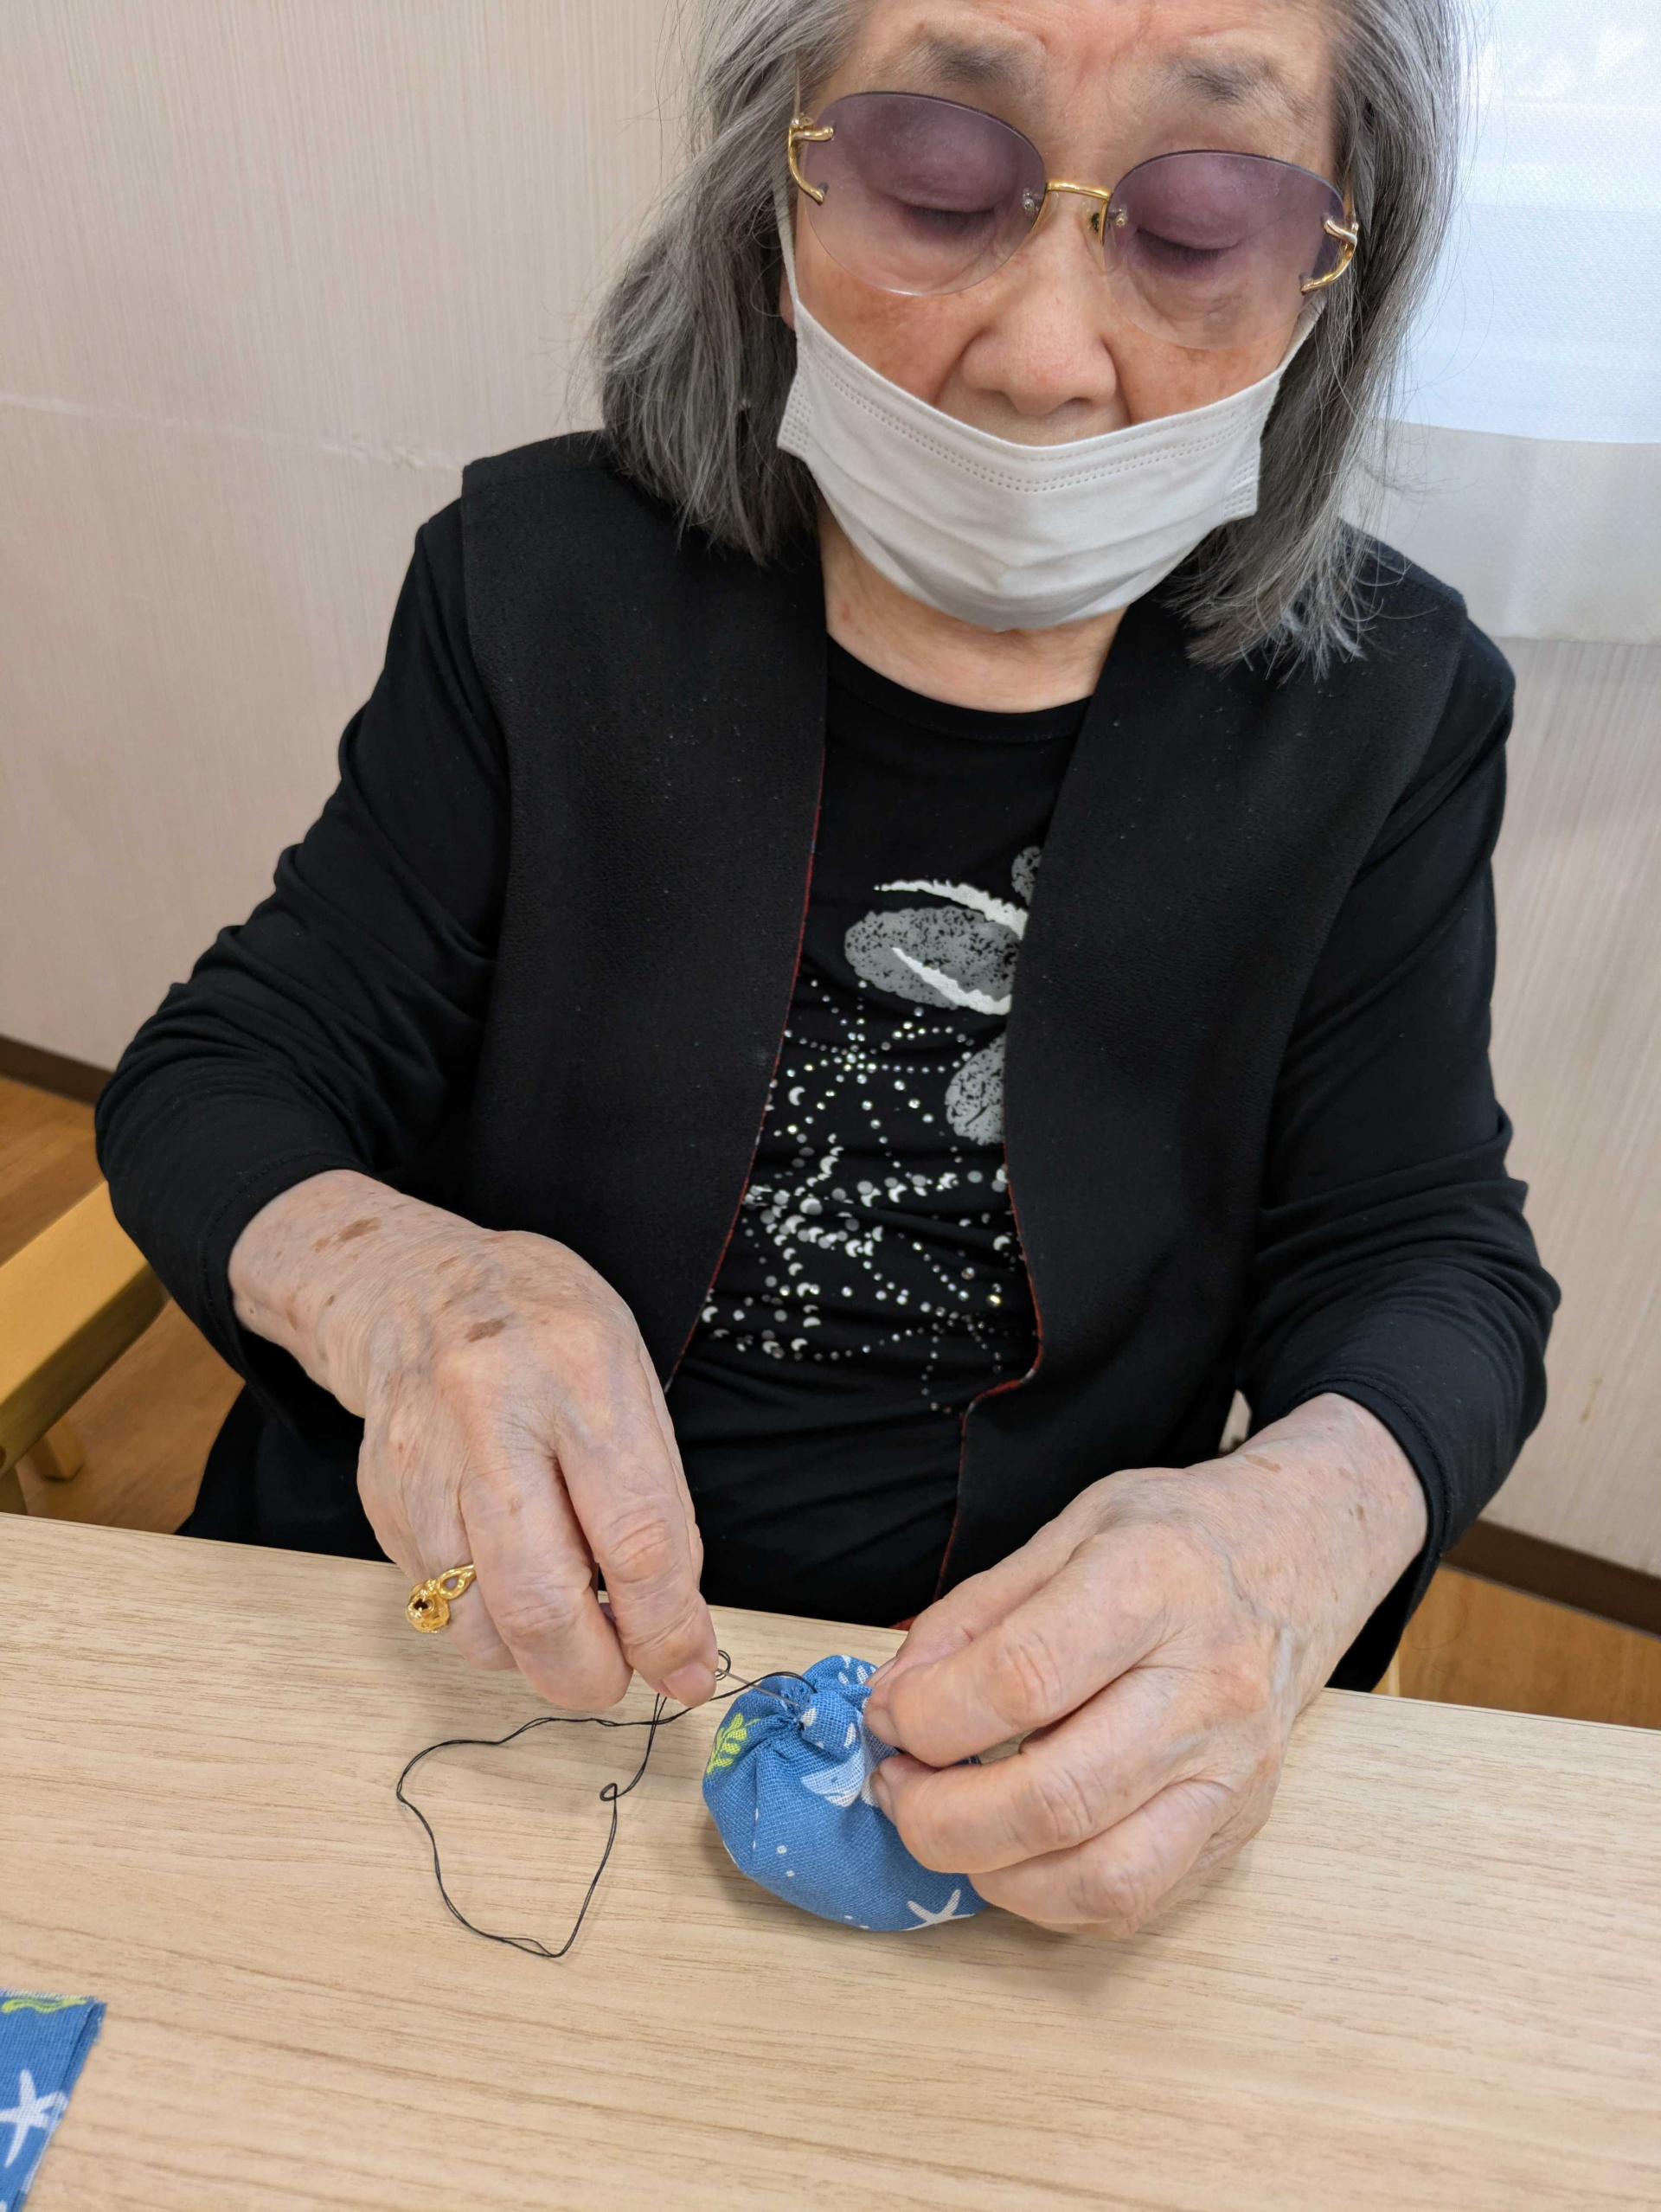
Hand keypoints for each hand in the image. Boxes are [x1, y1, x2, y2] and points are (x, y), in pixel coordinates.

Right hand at [229, 1170, 716, 1709]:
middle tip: (620, 1676)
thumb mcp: (628, 1378)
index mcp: (581, 1372)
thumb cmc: (545, 1329)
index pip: (635, 1536)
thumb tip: (678, 1630)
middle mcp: (493, 1415)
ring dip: (535, 1658)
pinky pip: (438, 1603)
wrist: (415, 1285)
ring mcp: (424, 1460)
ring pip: (478, 1623)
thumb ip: (656, 1502)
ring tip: (569, 1625)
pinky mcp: (383, 1499)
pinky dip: (488, 1623)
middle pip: (539, 1600)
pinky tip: (513, 1581)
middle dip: (590, 1673)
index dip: (667, 1627)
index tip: (689, 1670)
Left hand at [861, 1395, 1426, 1936]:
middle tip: (897, 1788)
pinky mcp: (1239, 1829)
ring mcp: (1232, 1772)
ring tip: (947, 1827)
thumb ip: (973, 1617)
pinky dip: (1049, 1896)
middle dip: (940, 1817)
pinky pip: (1134, 1905)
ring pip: (1101, 1880)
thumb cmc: (1172, 1538)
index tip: (889, 1715)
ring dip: (991, 1874)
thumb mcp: (1065, 1531)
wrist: (1299, 1558)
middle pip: (1056, 1798)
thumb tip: (893, 1702)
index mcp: (1153, 1583)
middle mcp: (1206, 1686)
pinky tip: (1012, 1849)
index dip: (930, 1714)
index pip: (1024, 1676)